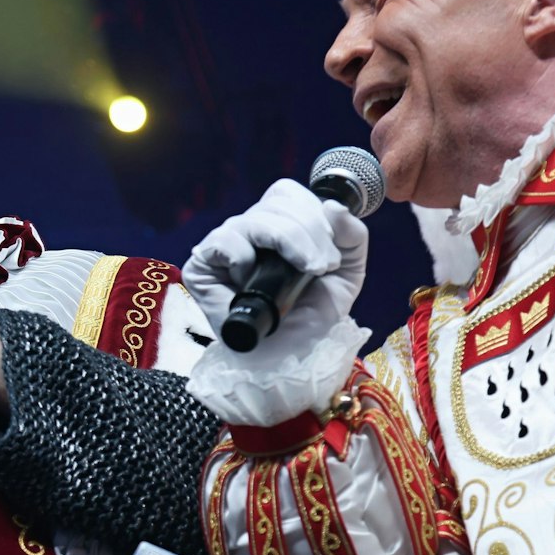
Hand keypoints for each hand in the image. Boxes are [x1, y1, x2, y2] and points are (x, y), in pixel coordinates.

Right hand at [183, 180, 367, 346]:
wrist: (291, 359)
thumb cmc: (312, 319)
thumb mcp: (347, 274)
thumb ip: (352, 235)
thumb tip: (332, 205)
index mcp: (279, 225)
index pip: (287, 194)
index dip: (312, 213)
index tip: (330, 255)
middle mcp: (250, 231)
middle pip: (276, 203)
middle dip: (309, 232)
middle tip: (322, 267)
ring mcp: (225, 246)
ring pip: (255, 219)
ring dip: (289, 241)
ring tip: (306, 271)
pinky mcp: (202, 266)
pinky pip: (224, 241)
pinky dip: (244, 255)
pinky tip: (254, 279)